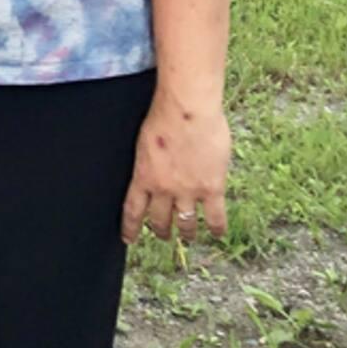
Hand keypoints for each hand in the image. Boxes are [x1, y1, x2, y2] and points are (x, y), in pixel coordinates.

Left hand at [120, 99, 229, 244]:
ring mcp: (188, 191)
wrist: (186, 108)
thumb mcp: (144, 140)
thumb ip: (148, 159)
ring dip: (186, 232)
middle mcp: (163, 189)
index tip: (129, 239)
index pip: (133, 210)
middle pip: (159, 220)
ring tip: (188, 236)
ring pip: (186, 223)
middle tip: (163, 235)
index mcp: (143, 176)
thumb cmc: (164, 113)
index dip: (130, 228)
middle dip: (160, 230)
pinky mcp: (211, 188)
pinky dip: (216, 228)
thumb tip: (150, 166)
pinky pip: (215, 217)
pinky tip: (217, 233)